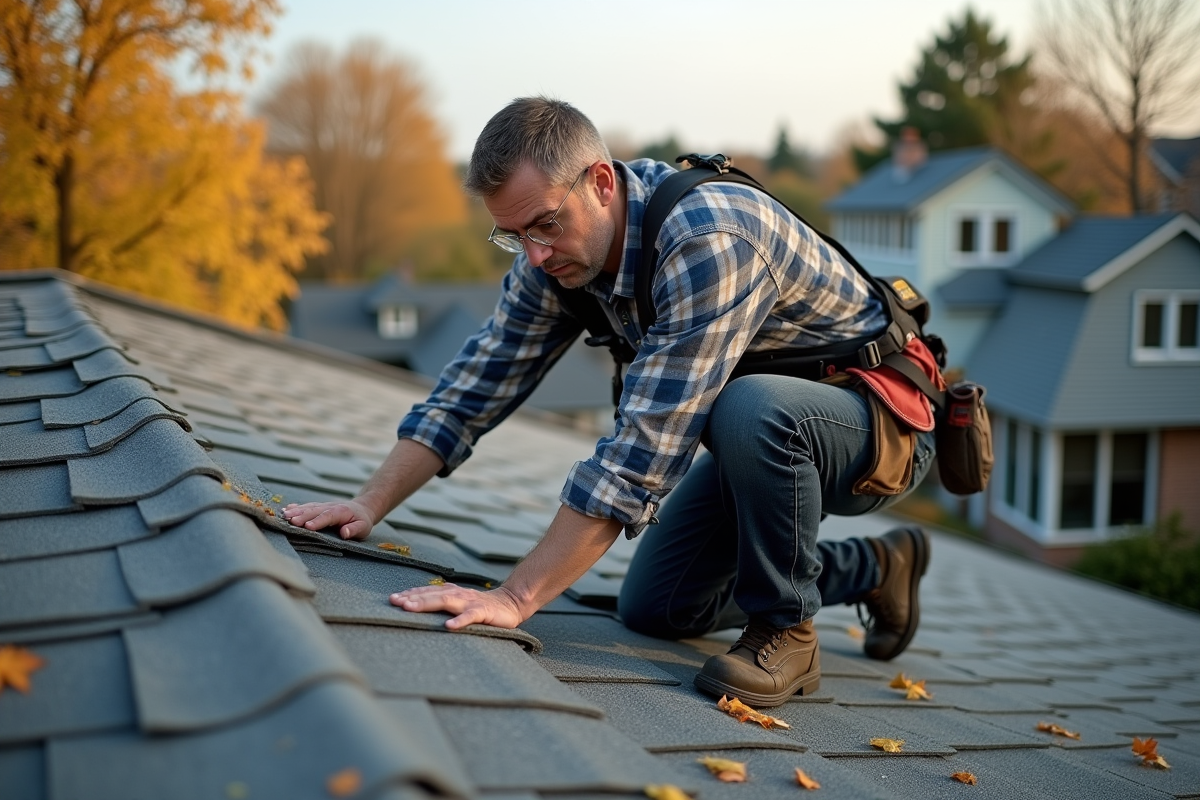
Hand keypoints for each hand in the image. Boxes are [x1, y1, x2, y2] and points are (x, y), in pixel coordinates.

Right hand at [281, 498, 374, 539]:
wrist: (361, 508)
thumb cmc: (362, 520)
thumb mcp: (363, 527)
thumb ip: (354, 530)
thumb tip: (344, 533)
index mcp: (341, 512)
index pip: (328, 516)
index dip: (317, 521)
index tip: (307, 526)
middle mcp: (329, 507)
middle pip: (314, 511)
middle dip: (302, 516)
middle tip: (290, 521)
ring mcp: (323, 506)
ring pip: (308, 507)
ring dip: (296, 511)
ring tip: (284, 515)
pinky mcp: (318, 507)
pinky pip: (306, 506)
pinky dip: (296, 507)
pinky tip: (286, 510)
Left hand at [389, 583, 526, 629]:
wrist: (510, 603)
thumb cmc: (480, 606)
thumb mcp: (459, 602)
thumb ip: (442, 601)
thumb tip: (418, 603)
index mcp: (451, 592)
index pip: (427, 591)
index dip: (410, 594)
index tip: (393, 598)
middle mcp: (458, 594)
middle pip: (432, 594)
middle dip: (413, 598)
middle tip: (395, 602)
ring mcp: (470, 602)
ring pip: (446, 601)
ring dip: (427, 603)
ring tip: (410, 608)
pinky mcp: (483, 612)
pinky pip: (470, 616)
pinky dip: (459, 621)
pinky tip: (449, 626)